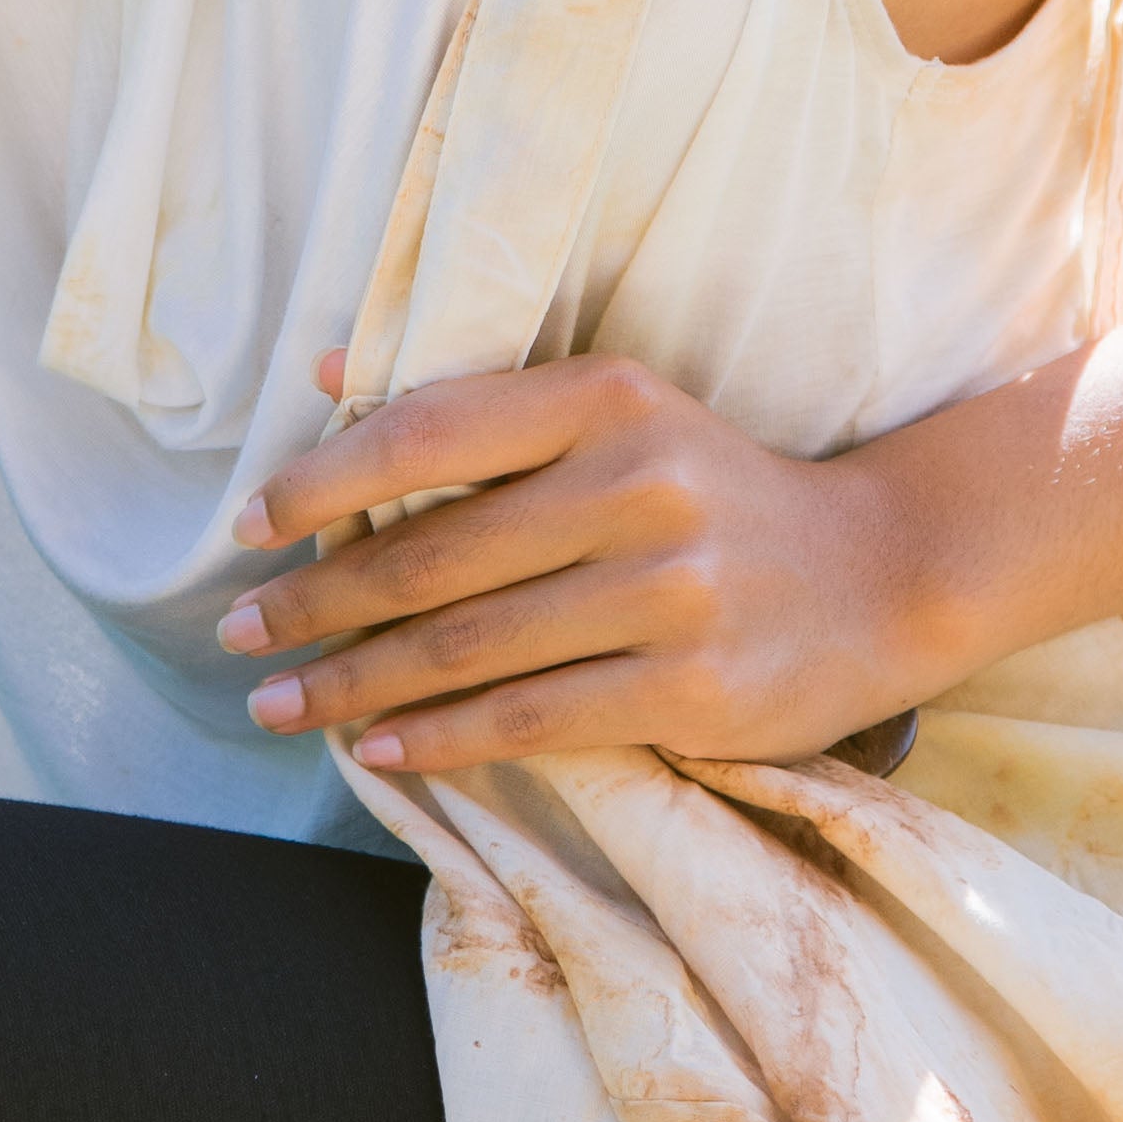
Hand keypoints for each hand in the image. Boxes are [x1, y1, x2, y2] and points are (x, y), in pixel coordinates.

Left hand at [219, 351, 941, 780]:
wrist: (883, 573)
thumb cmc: (715, 491)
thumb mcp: (618, 412)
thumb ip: (478, 401)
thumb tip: (326, 371)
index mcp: (608, 398)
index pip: (430, 432)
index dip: (323, 481)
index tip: (250, 526)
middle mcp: (638, 484)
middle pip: (433, 556)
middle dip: (316, 603)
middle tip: (240, 634)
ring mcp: (669, 592)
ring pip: (469, 649)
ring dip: (353, 685)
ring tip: (280, 705)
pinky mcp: (688, 688)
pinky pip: (530, 720)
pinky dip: (439, 739)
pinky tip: (376, 750)